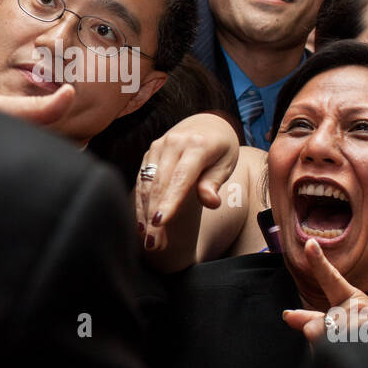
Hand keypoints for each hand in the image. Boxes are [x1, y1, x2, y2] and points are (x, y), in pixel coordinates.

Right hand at [136, 113, 239, 251]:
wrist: (206, 124)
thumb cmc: (220, 148)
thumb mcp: (226, 163)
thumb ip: (215, 182)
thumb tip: (211, 202)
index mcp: (197, 145)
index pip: (181, 177)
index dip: (170, 201)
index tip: (161, 223)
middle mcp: (173, 143)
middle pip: (160, 184)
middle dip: (154, 215)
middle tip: (154, 243)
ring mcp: (158, 147)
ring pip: (147, 184)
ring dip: (145, 213)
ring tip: (148, 240)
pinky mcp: (149, 153)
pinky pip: (142, 180)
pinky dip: (140, 203)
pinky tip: (142, 223)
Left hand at [281, 239, 367, 344]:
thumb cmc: (361, 336)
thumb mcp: (337, 325)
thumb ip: (312, 320)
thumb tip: (287, 315)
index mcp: (351, 298)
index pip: (331, 280)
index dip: (319, 263)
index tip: (309, 244)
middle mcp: (364, 305)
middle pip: (329, 320)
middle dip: (326, 335)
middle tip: (338, 339)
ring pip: (338, 334)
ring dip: (337, 347)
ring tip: (350, 348)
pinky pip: (350, 347)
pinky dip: (346, 354)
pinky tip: (358, 351)